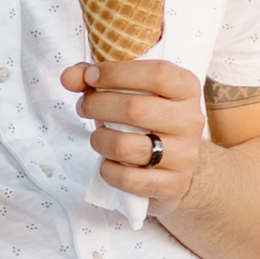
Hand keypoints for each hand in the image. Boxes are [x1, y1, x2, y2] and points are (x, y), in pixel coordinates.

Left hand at [61, 60, 205, 213]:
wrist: (180, 163)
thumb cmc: (148, 118)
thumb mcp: (132, 90)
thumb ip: (98, 79)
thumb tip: (69, 77)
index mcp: (186, 88)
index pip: (157, 74)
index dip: (117, 73)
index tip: (90, 77)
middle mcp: (190, 120)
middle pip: (135, 109)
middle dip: (96, 105)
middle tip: (83, 107)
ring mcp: (185, 155)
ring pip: (126, 147)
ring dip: (99, 140)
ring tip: (97, 136)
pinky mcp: (174, 185)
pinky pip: (127, 178)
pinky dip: (108, 170)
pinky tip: (109, 162)